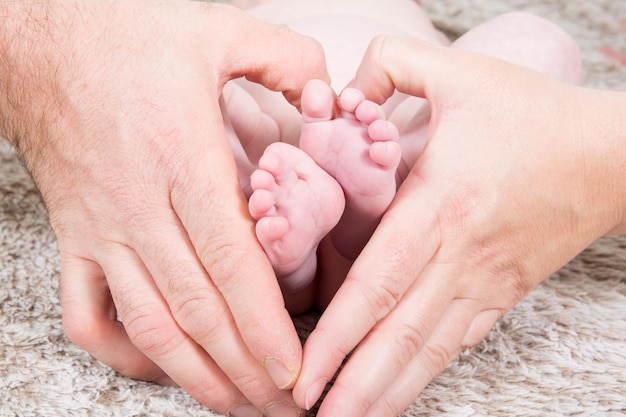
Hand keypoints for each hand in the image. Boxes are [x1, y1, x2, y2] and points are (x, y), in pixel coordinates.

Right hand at [0, 1, 326, 414]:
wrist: (46, 44)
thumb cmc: (133, 38)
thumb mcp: (221, 31)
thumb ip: (287, 60)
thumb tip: (330, 95)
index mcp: (184, 159)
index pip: (231, 263)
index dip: (263, 325)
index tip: (294, 368)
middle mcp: (140, 206)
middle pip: (196, 309)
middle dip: (243, 368)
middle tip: (282, 406)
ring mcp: (102, 229)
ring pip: (147, 323)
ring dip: (194, 374)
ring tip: (235, 406)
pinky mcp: (75, 237)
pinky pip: (88, 312)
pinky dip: (122, 350)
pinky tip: (161, 367)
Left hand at [293, 37, 625, 415]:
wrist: (611, 156)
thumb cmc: (532, 115)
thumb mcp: (459, 71)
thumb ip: (394, 62)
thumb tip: (345, 84)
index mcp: (441, 205)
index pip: (379, 282)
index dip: (340, 334)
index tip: (306, 373)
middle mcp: (459, 256)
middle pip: (399, 334)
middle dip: (354, 384)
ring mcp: (484, 282)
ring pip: (429, 350)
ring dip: (387, 393)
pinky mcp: (502, 293)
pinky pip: (458, 343)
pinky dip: (425, 374)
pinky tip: (399, 395)